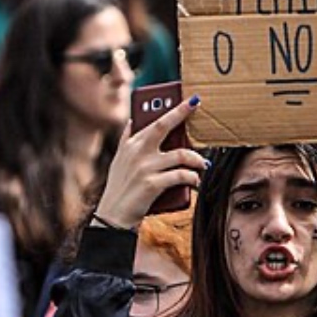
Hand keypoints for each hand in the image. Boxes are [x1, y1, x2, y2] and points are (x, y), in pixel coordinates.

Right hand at [93, 96, 207, 229]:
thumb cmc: (120, 187)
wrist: (113, 216)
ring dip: (197, 160)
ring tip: (203, 165)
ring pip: (181, 155)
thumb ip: (127, 140)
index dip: (174, 109)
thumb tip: (133, 120)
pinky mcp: (152, 184)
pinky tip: (196, 181)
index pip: (154, 121)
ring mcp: (145, 168)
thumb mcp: (119, 160)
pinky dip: (193, 178)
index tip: (190, 100)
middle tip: (197, 105)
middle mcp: (137, 152)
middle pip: (164, 126)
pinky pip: (181, 176)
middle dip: (182, 113)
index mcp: (131, 145)